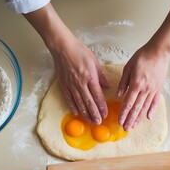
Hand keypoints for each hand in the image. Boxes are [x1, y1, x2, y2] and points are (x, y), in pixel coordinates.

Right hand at [23, 4, 109, 123]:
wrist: (62, 47)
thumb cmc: (79, 51)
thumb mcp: (94, 61)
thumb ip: (100, 76)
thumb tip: (107, 87)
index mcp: (90, 77)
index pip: (98, 96)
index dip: (102, 107)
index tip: (105, 114)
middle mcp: (80, 83)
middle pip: (89, 102)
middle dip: (94, 114)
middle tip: (98, 122)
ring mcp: (71, 85)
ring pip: (79, 103)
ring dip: (85, 113)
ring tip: (89, 121)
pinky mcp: (63, 85)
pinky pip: (68, 99)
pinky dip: (73, 106)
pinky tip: (76, 113)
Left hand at [117, 43, 168, 130]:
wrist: (159, 52)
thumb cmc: (142, 57)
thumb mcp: (128, 67)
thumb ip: (123, 82)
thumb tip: (119, 94)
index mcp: (136, 84)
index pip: (128, 103)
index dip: (123, 113)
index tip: (119, 121)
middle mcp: (145, 90)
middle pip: (136, 108)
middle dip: (130, 119)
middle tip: (126, 128)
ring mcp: (153, 90)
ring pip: (145, 107)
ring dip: (139, 118)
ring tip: (134, 126)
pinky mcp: (158, 89)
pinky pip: (155, 102)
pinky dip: (151, 111)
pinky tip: (148, 118)